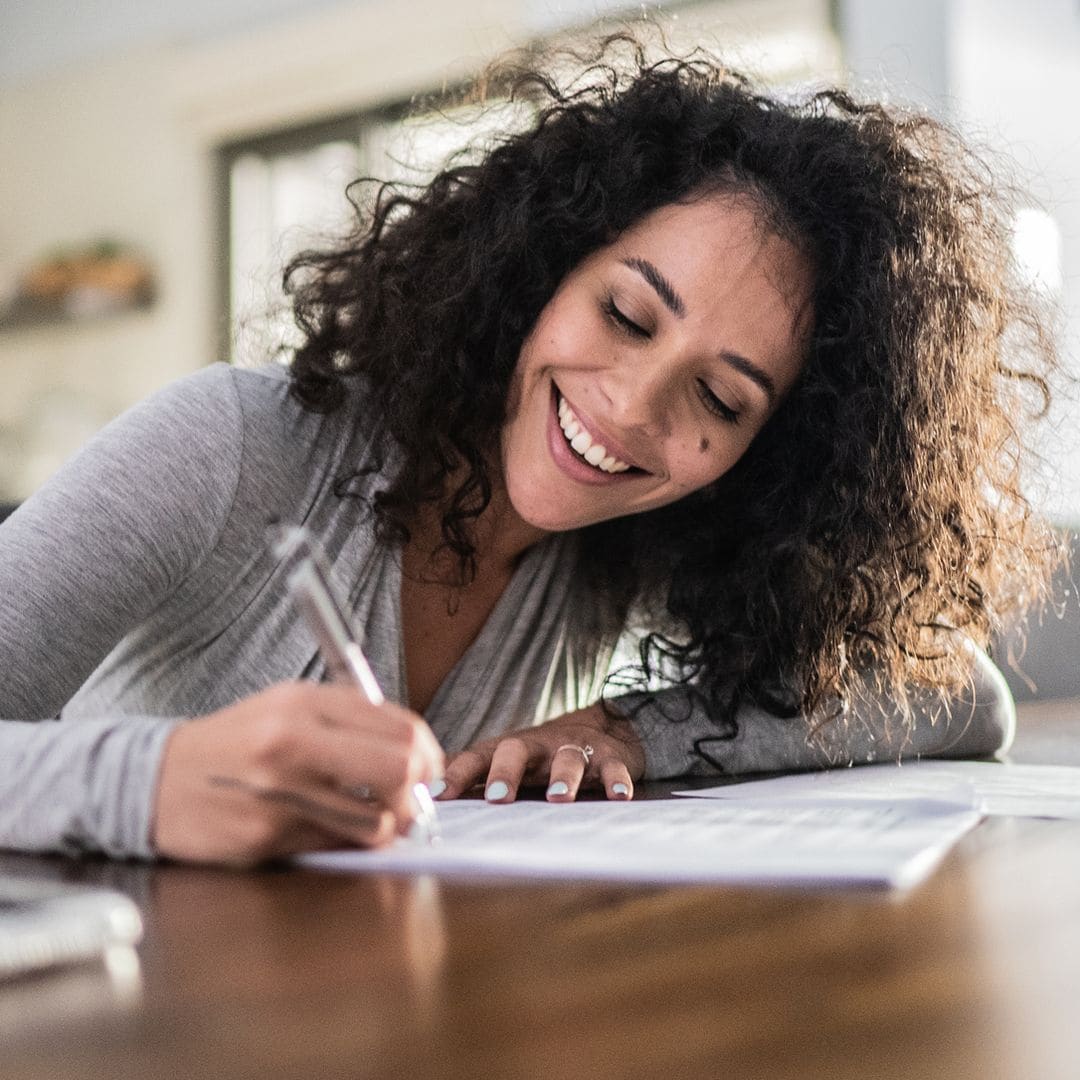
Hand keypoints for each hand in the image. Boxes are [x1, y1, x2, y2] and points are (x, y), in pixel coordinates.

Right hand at [152, 682, 443, 864]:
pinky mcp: (267, 836)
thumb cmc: (234, 742)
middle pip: (399, 767)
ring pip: (377, 819)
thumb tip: (415, 749)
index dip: (428, 751)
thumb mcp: (288, 706)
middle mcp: (292, 741)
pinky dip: (349, 840)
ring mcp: (279, 792)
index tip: (429, 766)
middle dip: (419, 788)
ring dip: (389, 824)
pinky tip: (336, 828)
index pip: (399, 726)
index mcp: (304, 702)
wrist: (153, 780)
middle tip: (413, 796)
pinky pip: (337, 845)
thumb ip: (350, 719)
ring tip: (378, 816)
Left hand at [438, 703, 645, 802]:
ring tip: (559, 799)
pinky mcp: (608, 757)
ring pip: (567, 759)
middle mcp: (539, 746)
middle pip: (516, 750)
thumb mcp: (508, 762)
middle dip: (505, 772)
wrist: (602, 727)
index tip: (437, 796)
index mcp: (509, 749)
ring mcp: (574, 749)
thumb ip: (474, 778)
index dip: (456, 775)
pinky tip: (617, 797)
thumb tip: (423, 797)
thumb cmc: (543, 756)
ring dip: (563, 778)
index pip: (476, 757)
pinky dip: (616, 781)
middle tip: (497, 797)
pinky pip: (612, 768)